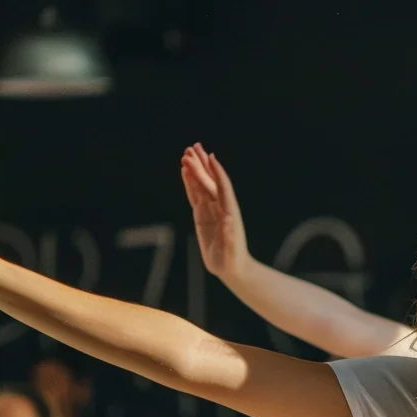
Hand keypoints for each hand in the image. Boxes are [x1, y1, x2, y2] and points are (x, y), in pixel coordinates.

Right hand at [182, 144, 250, 280]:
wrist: (232, 268)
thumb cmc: (232, 260)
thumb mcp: (231, 250)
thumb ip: (230, 236)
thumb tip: (229, 220)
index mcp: (230, 213)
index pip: (223, 188)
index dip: (217, 172)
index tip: (211, 157)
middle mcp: (221, 207)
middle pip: (210, 182)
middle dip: (201, 165)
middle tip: (192, 148)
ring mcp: (211, 210)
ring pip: (201, 186)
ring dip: (195, 170)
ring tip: (186, 153)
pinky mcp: (202, 215)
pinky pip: (195, 195)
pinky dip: (190, 183)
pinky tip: (185, 172)